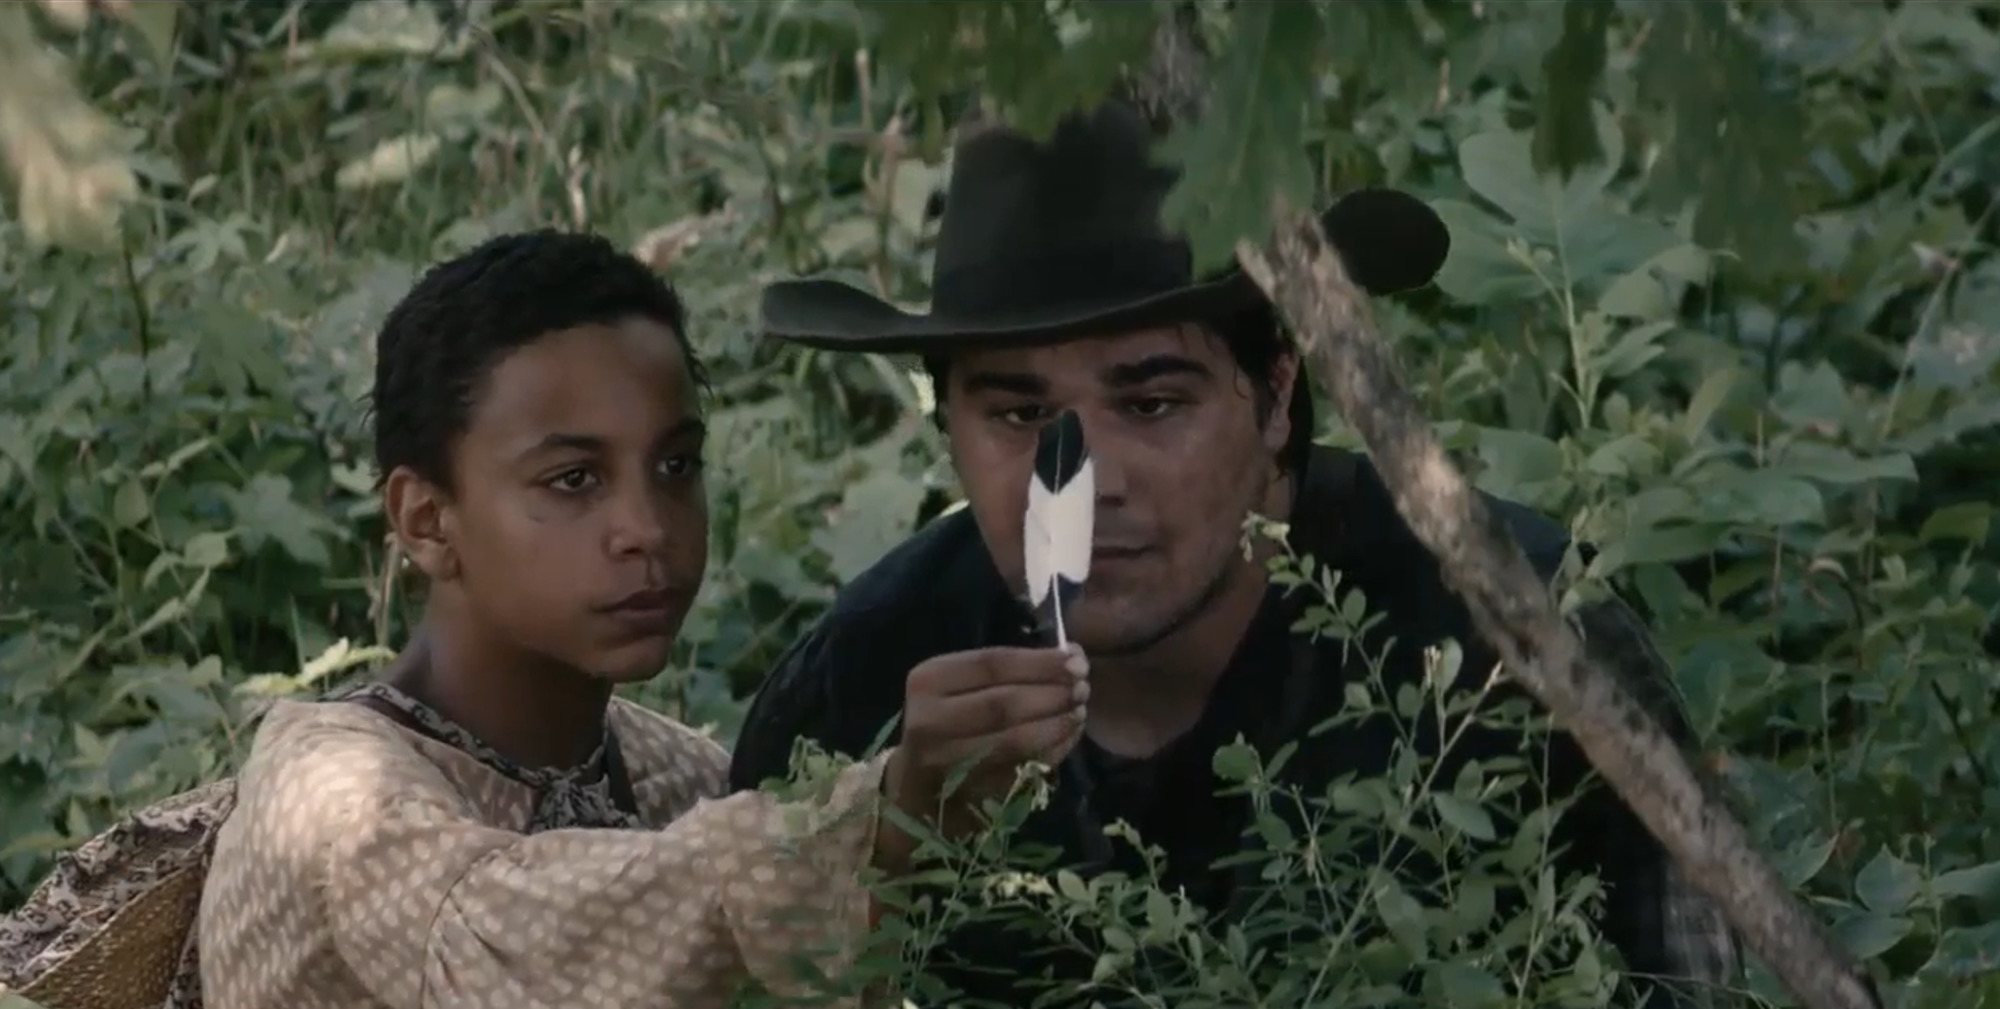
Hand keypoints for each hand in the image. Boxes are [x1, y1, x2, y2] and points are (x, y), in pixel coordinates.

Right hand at [874, 644, 1088, 873]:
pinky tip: (1068, 737)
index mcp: (928, 681)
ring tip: (1079, 711)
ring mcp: (948, 763)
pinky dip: (1053, 751)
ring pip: (1014, 741)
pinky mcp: (968, 793)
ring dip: (1056, 724)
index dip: (1039, 662)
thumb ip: (1006, 670)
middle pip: (1004, 703)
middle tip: (1084, 687)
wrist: (916, 788)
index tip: (1076, 659)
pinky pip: (1021, 769)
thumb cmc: (946, 721)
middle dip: (1052, 693)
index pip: (991, 664)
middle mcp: (930, 721)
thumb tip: (1071, 656)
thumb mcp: (957, 685)